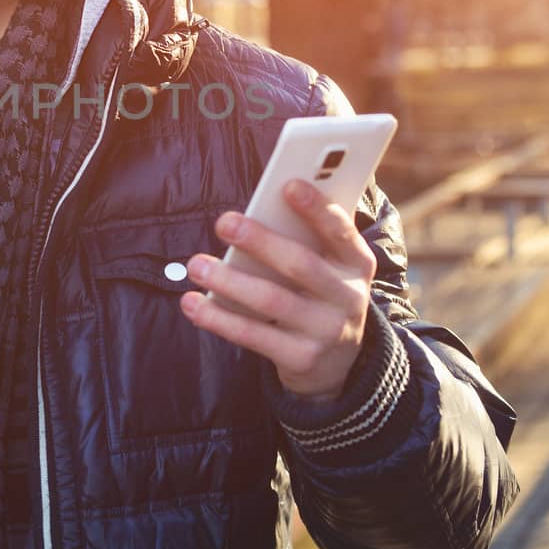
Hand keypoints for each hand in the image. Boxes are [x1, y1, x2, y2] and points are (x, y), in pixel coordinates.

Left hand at [180, 179, 376, 400]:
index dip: (317, 208)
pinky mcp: (300, 358)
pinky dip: (218, 318)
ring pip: (271, 301)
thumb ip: (305, 241)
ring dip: (229, 280)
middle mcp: (347, 298)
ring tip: (196, 265)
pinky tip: (192, 302)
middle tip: (224, 222)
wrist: (338, 364)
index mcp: (356, 264)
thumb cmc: (320, 295)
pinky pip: (252, 335)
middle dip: (261, 241)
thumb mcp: (328, 269)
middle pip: (301, 265)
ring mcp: (326, 332)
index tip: (288, 185)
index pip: (341, 232)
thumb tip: (255, 214)